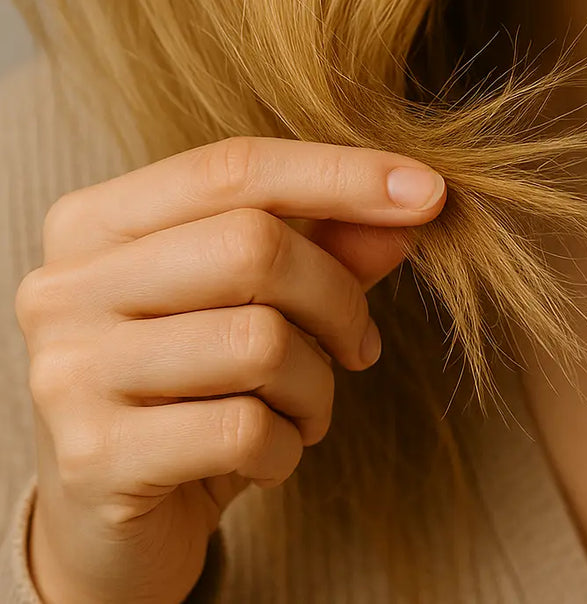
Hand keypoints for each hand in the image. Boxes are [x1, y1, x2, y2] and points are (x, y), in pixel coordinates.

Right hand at [13, 136, 445, 603]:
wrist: (113, 511)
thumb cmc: (193, 385)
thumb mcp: (257, 304)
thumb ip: (326, 245)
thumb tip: (411, 206)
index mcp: (98, 222)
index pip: (234, 167)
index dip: (342, 174)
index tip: (429, 192)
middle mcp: (66, 285)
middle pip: (254, 247)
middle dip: (337, 299)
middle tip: (359, 344)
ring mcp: (69, 371)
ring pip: (260, 342)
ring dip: (317, 384)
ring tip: (305, 406)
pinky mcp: (94, 456)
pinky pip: (246, 430)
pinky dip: (289, 445)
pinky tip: (270, 452)